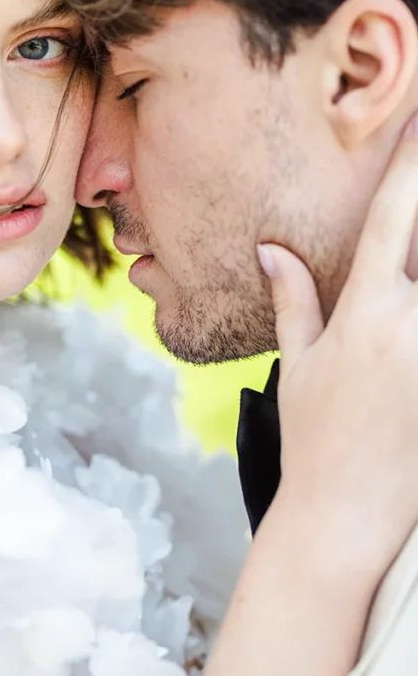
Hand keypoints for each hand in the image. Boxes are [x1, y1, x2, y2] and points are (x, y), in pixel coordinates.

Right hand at [258, 113, 417, 585]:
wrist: (342, 517)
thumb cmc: (314, 442)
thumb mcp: (296, 368)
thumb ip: (294, 301)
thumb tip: (272, 251)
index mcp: (364, 314)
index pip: (392, 217)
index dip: (411, 158)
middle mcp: (410, 328)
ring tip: (409, 290)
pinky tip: (414, 328)